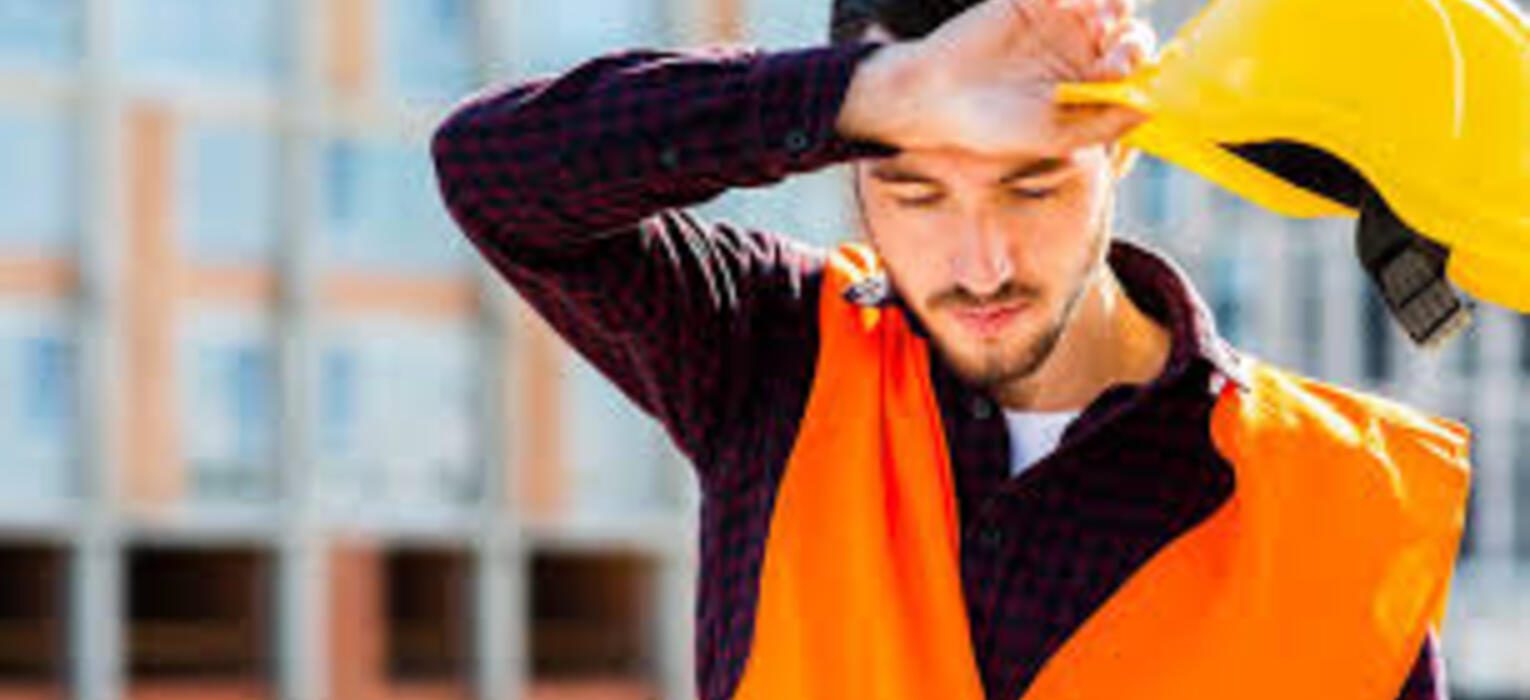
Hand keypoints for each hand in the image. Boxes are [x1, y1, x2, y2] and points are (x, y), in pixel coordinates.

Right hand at [837, 0, 1155, 156]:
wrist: (937, 95)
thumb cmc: (995, 126)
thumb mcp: (1056, 135)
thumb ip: (1106, 123)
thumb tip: (1155, 105)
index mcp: (1091, 91)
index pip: (1136, 76)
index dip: (1139, 69)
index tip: (1117, 69)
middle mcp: (1084, 55)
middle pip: (1131, 36)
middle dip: (1132, 39)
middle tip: (1114, 44)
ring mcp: (1064, 24)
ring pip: (1112, 5)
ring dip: (1115, 6)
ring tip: (1098, 15)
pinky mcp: (1040, 0)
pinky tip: (1061, 4)